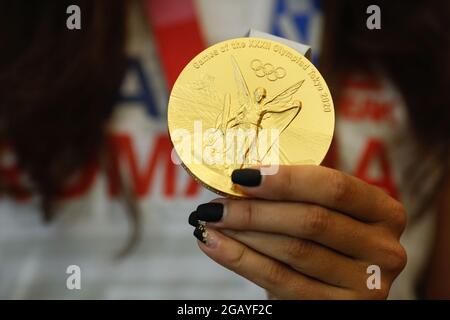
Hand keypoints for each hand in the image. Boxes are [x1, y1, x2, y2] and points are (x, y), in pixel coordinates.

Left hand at [189, 166, 406, 298]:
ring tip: (209, 221)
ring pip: (293, 251)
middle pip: (311, 221)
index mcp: (384, 211)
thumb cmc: (323, 240)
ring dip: (243, 234)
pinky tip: (214, 244)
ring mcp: (367, 284)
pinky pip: (281, 281)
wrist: (332, 288)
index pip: (334, 187)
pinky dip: (241, 260)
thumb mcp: (324, 212)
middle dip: (255, 210)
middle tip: (215, 203)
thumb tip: (238, 175)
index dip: (285, 180)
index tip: (241, 175)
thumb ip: (296, 194)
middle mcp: (385, 248)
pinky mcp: (340, 309)